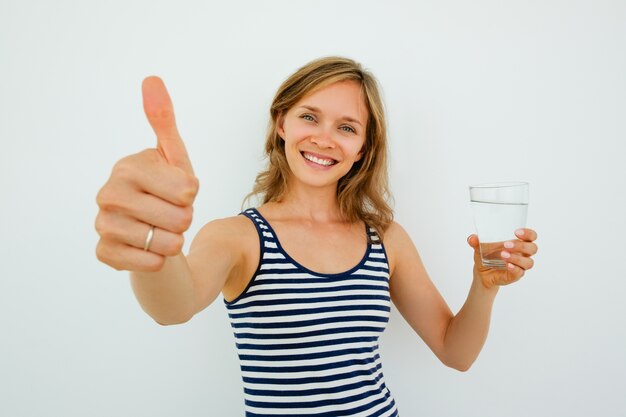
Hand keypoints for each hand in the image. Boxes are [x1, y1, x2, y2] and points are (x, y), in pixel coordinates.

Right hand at [95, 77, 198, 271]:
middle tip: (172, 214)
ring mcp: (103, 224)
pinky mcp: (105, 253)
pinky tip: (151, 250)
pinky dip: (160, 261)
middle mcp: (108, 193)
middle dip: (185, 219)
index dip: (192, 194)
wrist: (152, 233)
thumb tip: (151, 78)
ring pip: (167, 243)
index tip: (179, 191)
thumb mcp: (174, 158)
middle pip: (181, 217)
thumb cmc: (166, 192)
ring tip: (162, 231)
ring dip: (174, 241)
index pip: (188, 189)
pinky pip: (151, 263)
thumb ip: (164, 122)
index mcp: (128, 166)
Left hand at [467, 228, 537, 288]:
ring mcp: (520, 266)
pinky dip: (514, 268)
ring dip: (517, 258)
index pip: (531, 236)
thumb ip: (475, 241)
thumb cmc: (486, 255)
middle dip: (521, 245)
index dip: (528, 233)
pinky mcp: (516, 275)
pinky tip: (507, 265)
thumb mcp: (479, 247)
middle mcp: (523, 254)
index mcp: (518, 242)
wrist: (482, 272)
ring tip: (503, 255)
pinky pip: (520, 272)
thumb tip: (471, 238)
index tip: (516, 232)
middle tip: (506, 244)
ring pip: (528, 262)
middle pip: (533, 248)